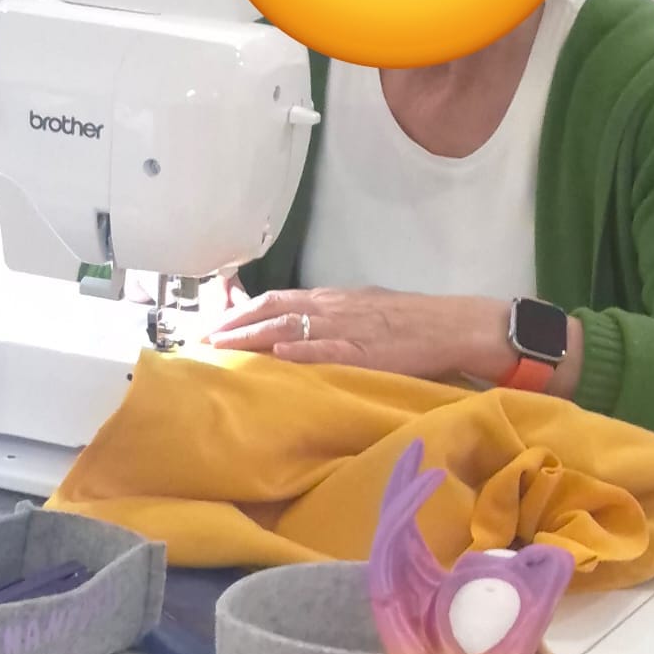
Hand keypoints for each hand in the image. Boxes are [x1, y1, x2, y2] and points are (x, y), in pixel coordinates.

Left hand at [201, 286, 516, 380]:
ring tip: (222, 348)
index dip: (241, 310)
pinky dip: (302, 351)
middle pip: (273, 309)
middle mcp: (333, 307)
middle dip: (234, 324)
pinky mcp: (367, 349)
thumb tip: (298, 329)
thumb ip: (331, 316)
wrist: (452, 324)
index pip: (276, 298)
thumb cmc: (411, 320)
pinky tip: (278, 355)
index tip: (212, 323)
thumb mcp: (365, 308)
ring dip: (253, 336)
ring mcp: (348, 327)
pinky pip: (329, 349)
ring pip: (292, 326)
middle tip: (202, 339)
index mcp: (332, 297)